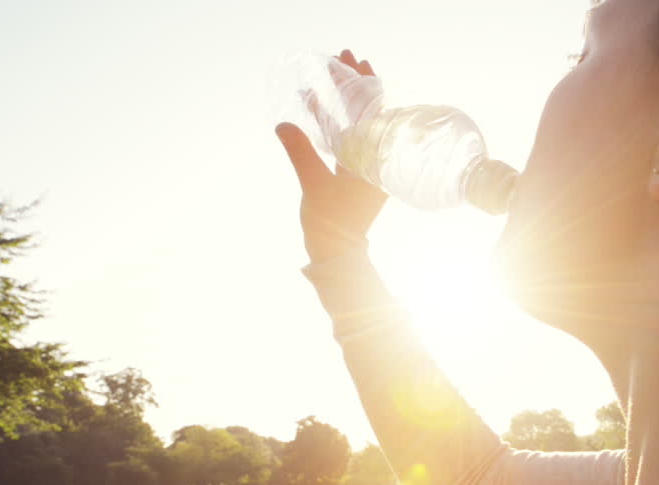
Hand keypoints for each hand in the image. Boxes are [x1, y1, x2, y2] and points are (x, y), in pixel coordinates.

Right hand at [276, 49, 388, 263]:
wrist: (337, 253)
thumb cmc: (331, 224)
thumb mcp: (314, 185)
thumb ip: (300, 152)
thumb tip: (284, 124)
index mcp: (374, 159)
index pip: (373, 111)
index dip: (362, 84)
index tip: (353, 61)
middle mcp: (374, 158)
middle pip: (366, 111)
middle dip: (352, 84)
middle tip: (341, 56)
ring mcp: (363, 164)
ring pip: (354, 122)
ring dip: (341, 99)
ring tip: (329, 72)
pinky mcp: (352, 172)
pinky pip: (345, 137)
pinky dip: (333, 120)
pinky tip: (317, 104)